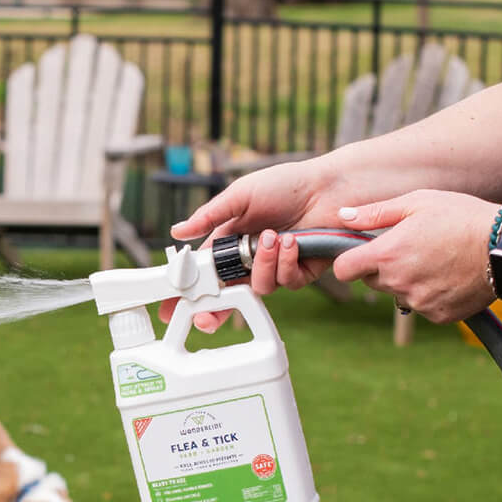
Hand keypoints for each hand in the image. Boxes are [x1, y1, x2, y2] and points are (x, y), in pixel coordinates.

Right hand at [161, 159, 343, 329]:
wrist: (329, 186)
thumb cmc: (286, 184)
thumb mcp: (241, 196)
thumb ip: (209, 217)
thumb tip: (176, 231)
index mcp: (231, 242)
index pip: (204, 274)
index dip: (188, 294)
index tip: (172, 311)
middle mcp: (250, 259)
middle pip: (228, 296)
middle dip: (215, 310)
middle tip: (206, 317)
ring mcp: (275, 268)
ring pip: (258, 288)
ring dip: (263, 264)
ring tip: (273, 236)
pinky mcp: (300, 273)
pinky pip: (286, 282)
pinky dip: (286, 262)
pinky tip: (292, 241)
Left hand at [332, 190, 497, 322]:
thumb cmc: (462, 217)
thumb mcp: (418, 202)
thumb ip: (375, 213)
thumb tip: (342, 216)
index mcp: (387, 254)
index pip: (344, 270)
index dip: (349, 261)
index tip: (360, 254)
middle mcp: (398, 283)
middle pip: (372, 281)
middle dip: (384, 268)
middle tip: (413, 249)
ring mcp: (418, 302)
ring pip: (398, 294)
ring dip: (408, 281)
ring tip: (437, 260)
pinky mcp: (437, 316)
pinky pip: (422, 306)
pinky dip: (430, 294)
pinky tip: (449, 276)